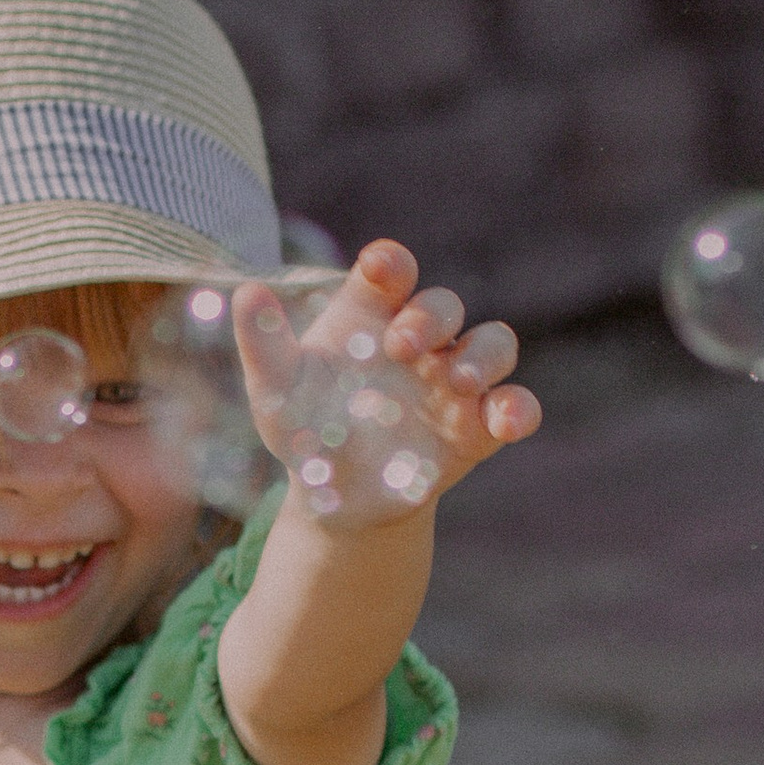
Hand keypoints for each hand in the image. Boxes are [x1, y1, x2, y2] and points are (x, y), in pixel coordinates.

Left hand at [234, 239, 540, 537]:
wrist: (335, 500)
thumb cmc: (305, 431)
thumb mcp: (277, 392)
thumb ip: (264, 345)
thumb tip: (244, 294)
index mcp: (372, 318)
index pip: (391, 272)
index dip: (390, 264)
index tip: (379, 267)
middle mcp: (420, 343)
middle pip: (443, 306)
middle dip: (431, 317)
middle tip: (402, 345)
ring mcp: (453, 383)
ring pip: (494, 344)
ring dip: (483, 356)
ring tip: (459, 381)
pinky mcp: (477, 428)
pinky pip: (514, 407)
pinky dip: (519, 409)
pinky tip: (508, 422)